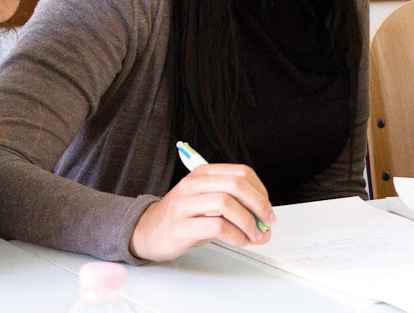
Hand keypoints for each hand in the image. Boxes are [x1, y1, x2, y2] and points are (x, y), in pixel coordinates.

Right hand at [129, 163, 275, 261]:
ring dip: (247, 221)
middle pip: (236, 184)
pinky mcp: (180, 226)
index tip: (266, 208)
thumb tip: (265, 225)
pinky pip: (216, 226)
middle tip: (266, 221)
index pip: (241, 173)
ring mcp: (185, 204)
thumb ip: (237, 210)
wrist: (147, 231)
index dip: (260, 191)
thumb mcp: (209, 205)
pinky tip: (239, 240)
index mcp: (203, 173)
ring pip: (226, 203)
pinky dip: (235, 235)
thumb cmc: (183, 217)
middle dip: (258, 204)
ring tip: (253, 234)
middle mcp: (194, 184)